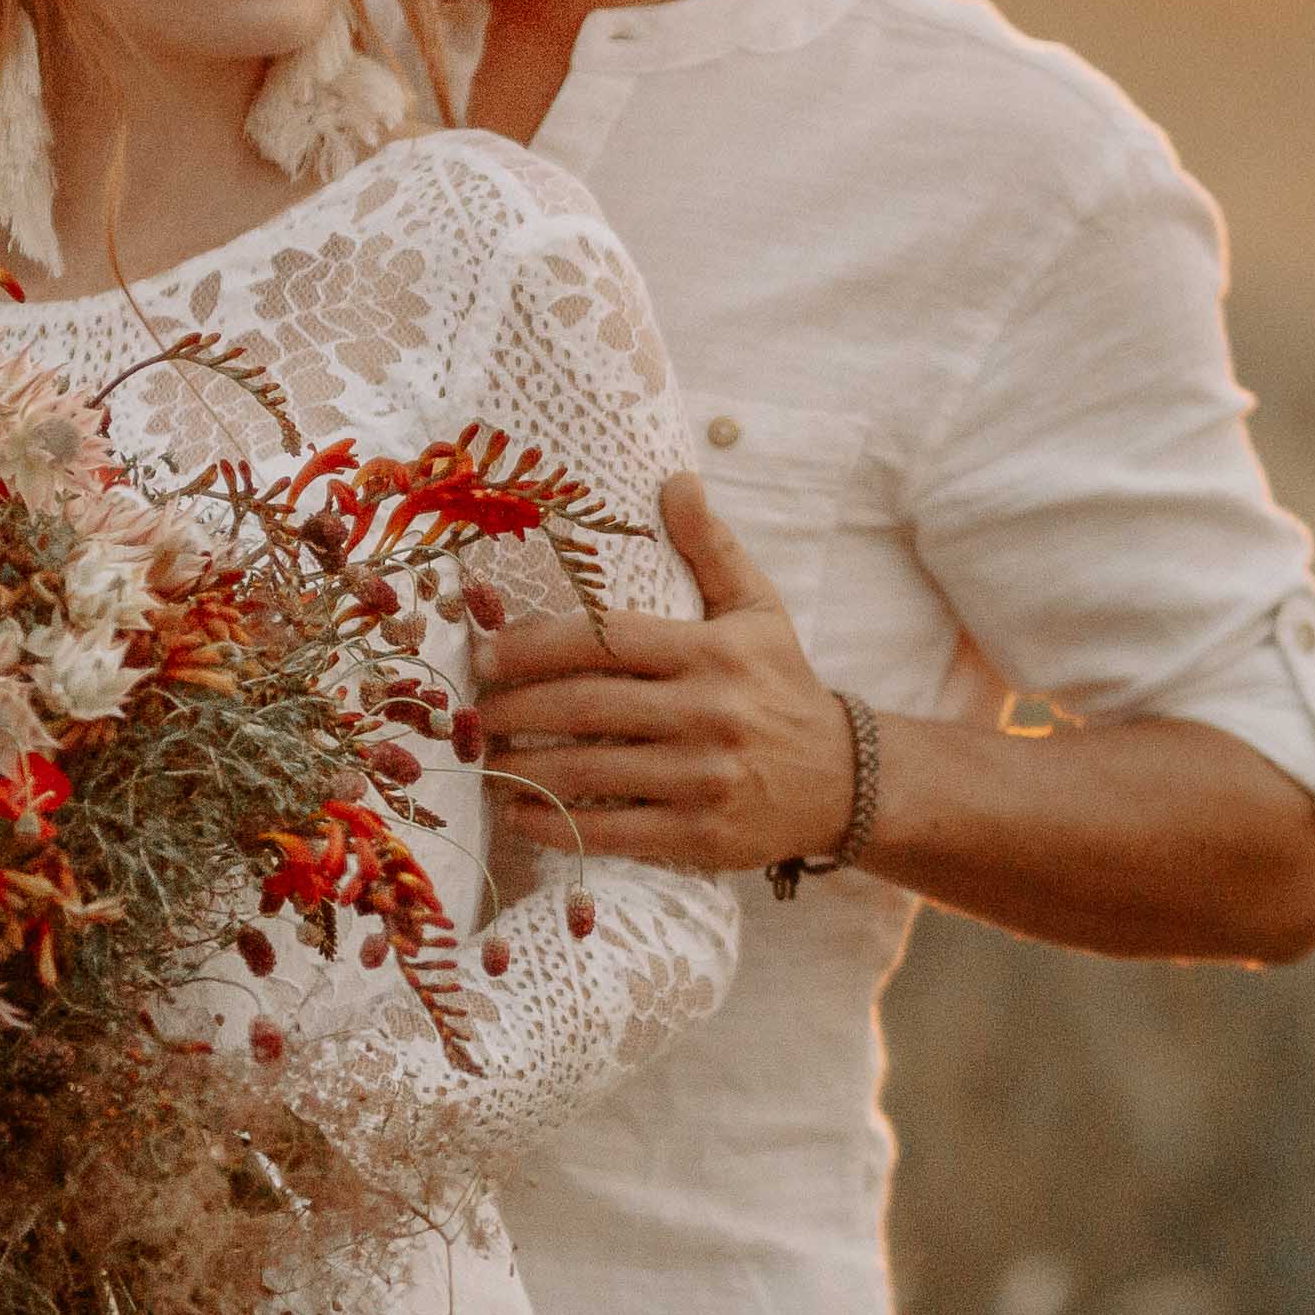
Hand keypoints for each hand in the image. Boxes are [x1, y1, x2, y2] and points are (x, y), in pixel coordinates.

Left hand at [467, 475, 866, 877]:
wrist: (842, 779)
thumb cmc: (782, 685)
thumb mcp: (758, 608)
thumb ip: (711, 547)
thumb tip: (675, 479)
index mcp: (711, 651)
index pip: (607, 639)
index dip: (536, 646)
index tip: (488, 653)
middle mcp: (706, 713)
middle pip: (585, 706)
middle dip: (514, 709)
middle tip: (472, 710)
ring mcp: (703, 778)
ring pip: (589, 773)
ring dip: (523, 769)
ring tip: (487, 758)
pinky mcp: (700, 835)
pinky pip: (610, 832)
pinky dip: (556, 825)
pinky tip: (520, 812)